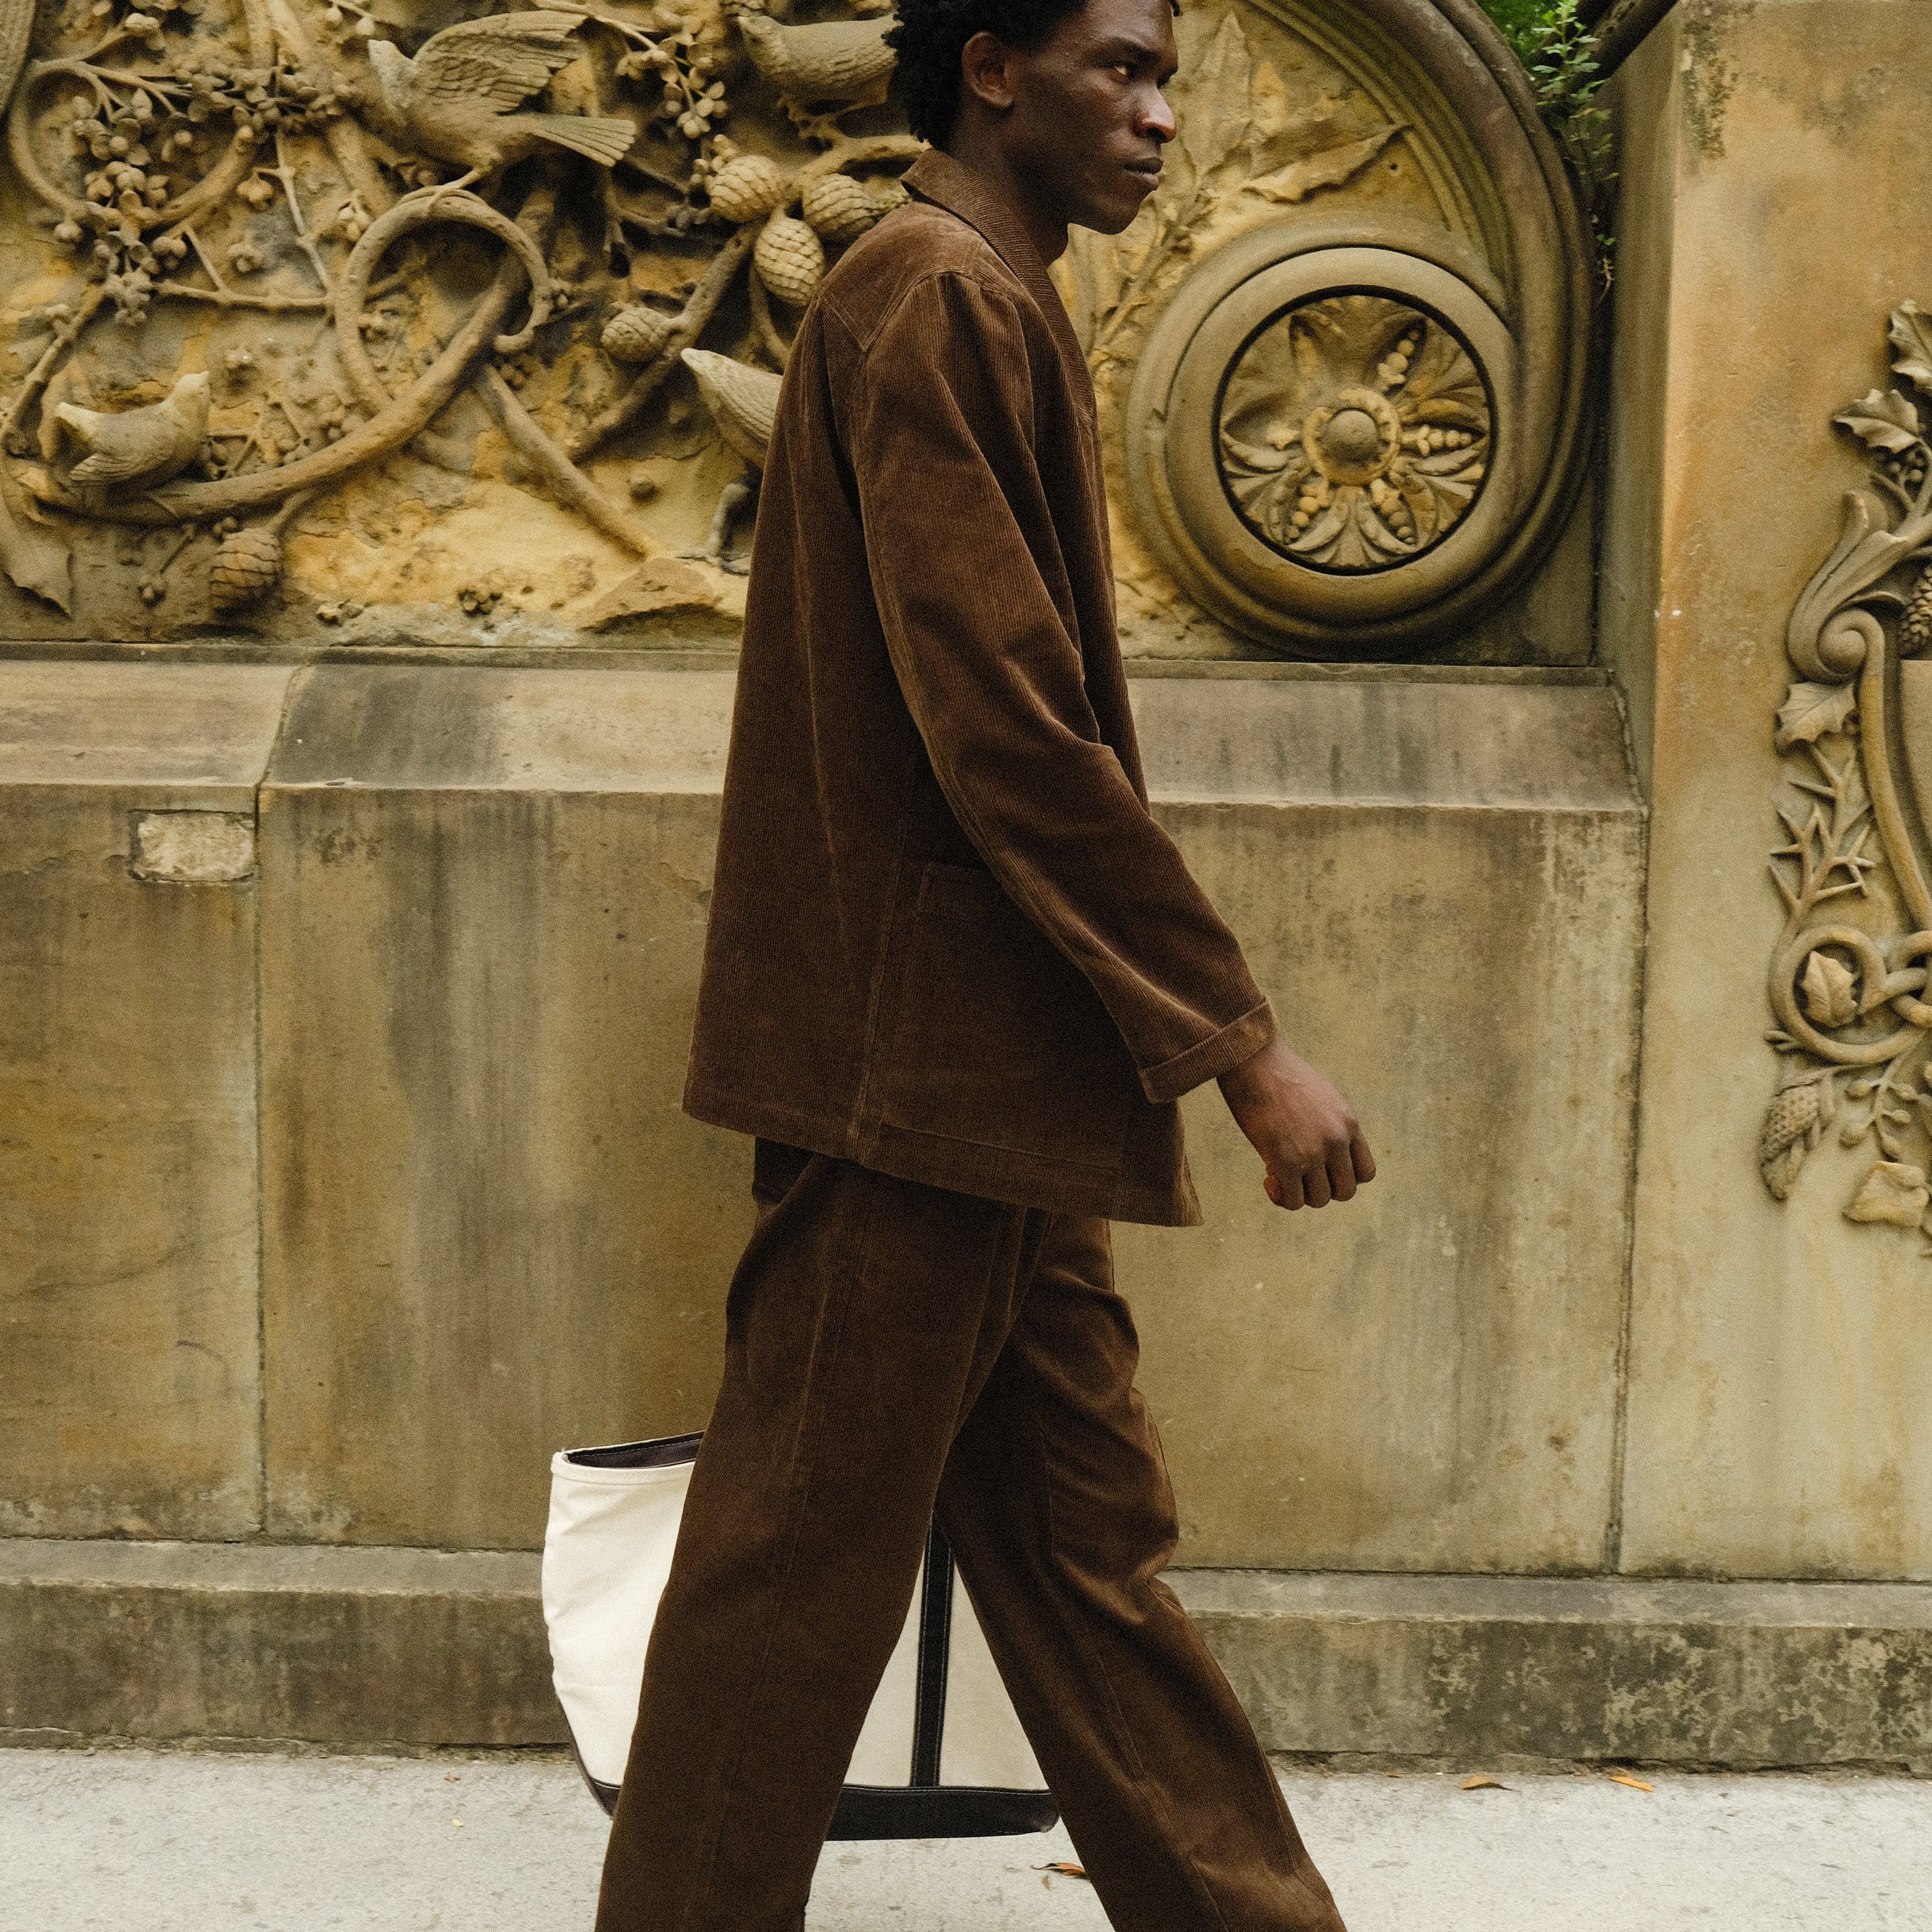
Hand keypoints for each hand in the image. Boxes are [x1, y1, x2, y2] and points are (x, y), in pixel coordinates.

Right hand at [1217, 1037, 1375, 1209]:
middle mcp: (1337, 1140)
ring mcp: (1314, 1152)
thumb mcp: (1319, 1097)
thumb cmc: (1278, 1074)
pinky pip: (1293, 1200)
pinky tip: (1268, 1180)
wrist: (1253, 1060)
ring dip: (1299, 1194)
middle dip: (1321, 1189)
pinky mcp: (1287, 1161)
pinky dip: (1281, 1197)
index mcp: (1349, 1123)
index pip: (1365, 1172)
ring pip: (1320, 1199)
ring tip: (1278, 1174)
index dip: (1342, 1177)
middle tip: (1298, 1174)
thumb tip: (1317, 1155)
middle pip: (1345, 1192)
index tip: (1320, 1168)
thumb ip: (1328, 1125)